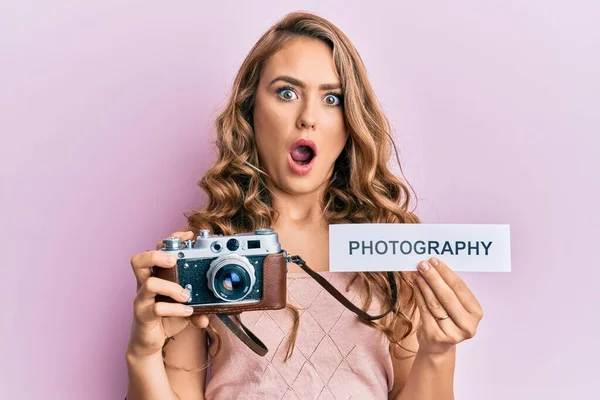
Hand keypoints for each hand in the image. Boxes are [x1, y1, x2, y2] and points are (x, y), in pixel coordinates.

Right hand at [127, 230, 208, 358]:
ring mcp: (142, 299)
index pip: (157, 249)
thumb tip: (215, 308)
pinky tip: (187, 311)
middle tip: (174, 260)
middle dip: (157, 255)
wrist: (150, 342)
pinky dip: (175, 309)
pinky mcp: (142, 315)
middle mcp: (145, 284)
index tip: (189, 234)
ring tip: (186, 295)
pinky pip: (156, 309)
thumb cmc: (166, 317)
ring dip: (171, 287)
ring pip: (148, 284)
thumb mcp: (186, 307)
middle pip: (139, 260)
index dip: (171, 238)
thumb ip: (202, 305)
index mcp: (156, 275)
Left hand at [413, 257, 482, 355]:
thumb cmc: (447, 319)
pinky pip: (424, 311)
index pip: (459, 288)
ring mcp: (452, 333)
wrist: (438, 345)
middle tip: (422, 264)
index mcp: (476, 313)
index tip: (434, 260)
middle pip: (447, 296)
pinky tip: (415, 285)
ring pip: (434, 303)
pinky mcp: (436, 336)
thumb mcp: (455, 305)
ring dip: (424, 285)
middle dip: (433, 277)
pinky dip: (418, 295)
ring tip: (417, 273)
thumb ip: (449, 288)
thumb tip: (434, 265)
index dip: (445, 273)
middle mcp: (467, 325)